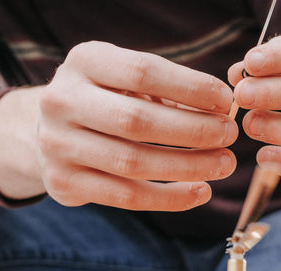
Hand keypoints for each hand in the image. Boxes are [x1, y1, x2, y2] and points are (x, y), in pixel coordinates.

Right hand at [35, 41, 236, 209]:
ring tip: (224, 164)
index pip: (143, 72)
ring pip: (133, 163)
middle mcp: (62, 101)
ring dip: (188, 166)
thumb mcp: (128, 81)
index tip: (226, 102)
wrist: (50, 130)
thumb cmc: (107, 100)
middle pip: (137, 120)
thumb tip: (223, 110)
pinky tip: (200, 191)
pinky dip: (170, 198)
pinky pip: (126, 197)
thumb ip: (171, 91)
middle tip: (230, 136)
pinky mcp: (63, 183)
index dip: (191, 87)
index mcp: (84, 62)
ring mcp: (58, 145)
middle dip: (194, 130)